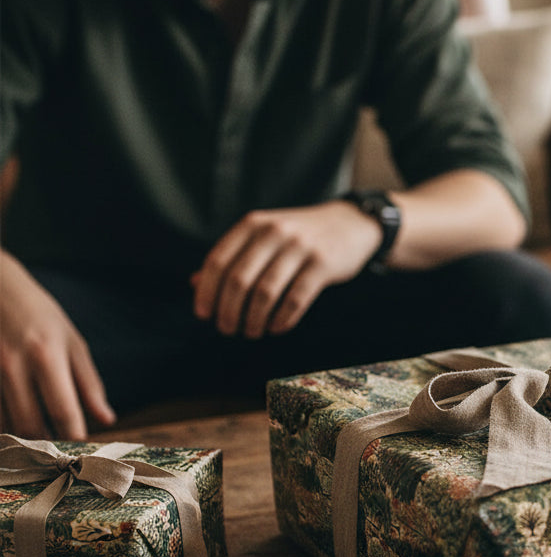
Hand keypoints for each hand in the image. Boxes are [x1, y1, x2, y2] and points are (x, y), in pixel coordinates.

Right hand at [0, 253, 115, 439]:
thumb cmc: (39, 315)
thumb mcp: (72, 342)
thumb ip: (89, 383)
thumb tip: (107, 419)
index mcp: (46, 356)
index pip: (63, 410)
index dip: (73, 436)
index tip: (82, 448)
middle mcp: (13, 365)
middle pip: (30, 425)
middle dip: (47, 443)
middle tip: (59, 447)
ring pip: (4, 424)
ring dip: (22, 438)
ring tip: (38, 437)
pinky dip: (3, 424)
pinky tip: (15, 423)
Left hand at [191, 202, 379, 338]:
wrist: (350, 224)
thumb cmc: (300, 235)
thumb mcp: (264, 237)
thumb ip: (232, 257)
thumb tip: (194, 284)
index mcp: (252, 224)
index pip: (218, 261)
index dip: (206, 292)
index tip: (203, 315)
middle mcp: (274, 232)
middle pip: (239, 280)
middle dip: (228, 311)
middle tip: (227, 330)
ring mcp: (300, 247)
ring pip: (266, 292)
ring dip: (254, 319)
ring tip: (251, 332)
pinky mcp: (323, 264)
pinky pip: (296, 298)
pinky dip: (283, 319)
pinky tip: (277, 328)